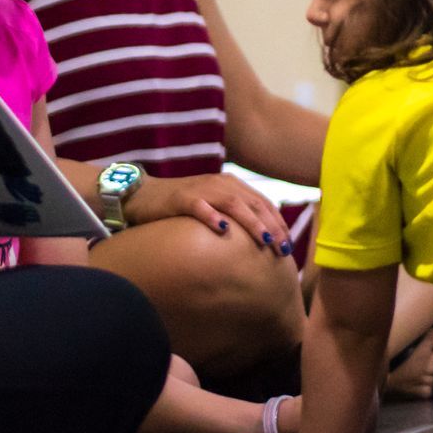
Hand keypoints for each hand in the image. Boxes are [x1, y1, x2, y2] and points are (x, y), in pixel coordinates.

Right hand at [125, 171, 290, 252]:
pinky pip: (199, 206)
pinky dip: (212, 216)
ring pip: (233, 203)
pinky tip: (222, 230)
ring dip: (251, 222)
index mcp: (232, 185)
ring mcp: (200, 189)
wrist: (143, 195)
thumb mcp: (214, 208)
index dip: (279, 223)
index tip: (289, 246)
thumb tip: (262, 243)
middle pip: (253, 204)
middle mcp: (220, 183)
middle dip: (271, 227)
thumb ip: (236, 218)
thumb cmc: (182, 208)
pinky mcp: (180, 198)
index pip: (263, 204)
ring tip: (264, 240)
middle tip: (283, 250)